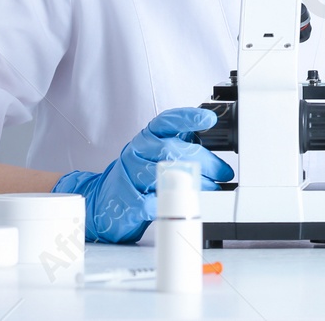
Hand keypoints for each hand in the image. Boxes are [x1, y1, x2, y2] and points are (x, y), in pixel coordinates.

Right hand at [53, 107, 233, 242]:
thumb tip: (214, 144)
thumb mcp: (155, 154)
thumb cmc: (136, 177)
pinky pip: (155, 202)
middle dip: (204, 161)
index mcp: (146, 138)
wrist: (101, 203)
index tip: (208, 120)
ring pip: (166, 175)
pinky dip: (174, 204)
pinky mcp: (128, 203)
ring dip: (196, 184)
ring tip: (214, 189)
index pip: (167, 122)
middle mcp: (137, 153)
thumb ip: (180, 146)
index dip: (188, 118)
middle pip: (173, 150)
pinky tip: (187, 205)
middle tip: (223, 172)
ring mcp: (129, 177)